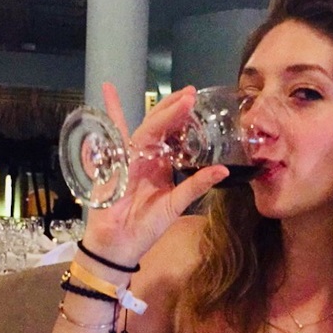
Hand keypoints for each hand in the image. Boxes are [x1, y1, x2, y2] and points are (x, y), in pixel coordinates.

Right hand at [82, 83, 228, 264]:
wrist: (120, 244)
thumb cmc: (146, 226)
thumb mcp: (176, 204)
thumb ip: (196, 185)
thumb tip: (223, 170)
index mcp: (161, 165)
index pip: (174, 137)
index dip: (185, 122)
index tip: (199, 105)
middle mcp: (146, 158)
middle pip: (161, 127)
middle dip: (175, 109)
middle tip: (191, 93)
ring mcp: (129, 158)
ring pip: (146, 129)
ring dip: (161, 113)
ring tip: (177, 97)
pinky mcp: (114, 164)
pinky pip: (113, 136)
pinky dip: (111, 112)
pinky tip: (109, 88)